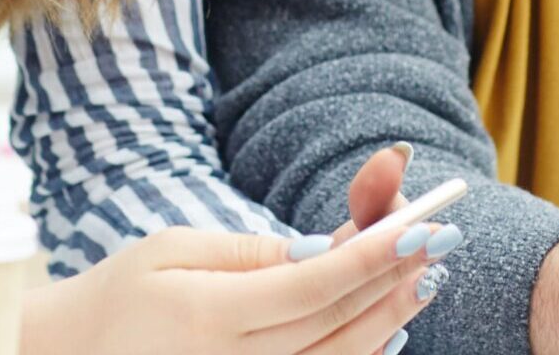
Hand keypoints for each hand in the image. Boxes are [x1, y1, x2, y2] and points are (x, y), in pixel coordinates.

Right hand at [23, 146, 451, 354]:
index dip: (370, 257)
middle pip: (335, 326)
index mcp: (207, 317)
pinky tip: (383, 330)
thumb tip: (322, 251)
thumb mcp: (170, 251)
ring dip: (386, 323)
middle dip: (392, 285)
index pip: (310, 285)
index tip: (417, 229)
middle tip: (439, 246)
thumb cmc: (118, 295)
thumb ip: (247, 253)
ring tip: (422, 281)